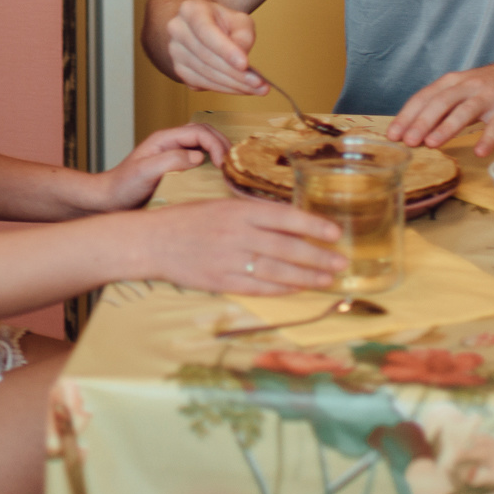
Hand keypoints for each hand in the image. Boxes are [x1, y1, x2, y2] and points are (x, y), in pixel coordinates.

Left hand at [95, 123, 231, 210]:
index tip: (222, 164)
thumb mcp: (145, 171)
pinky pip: (201, 161)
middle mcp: (172, 144)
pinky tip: (218, 178)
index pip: (199, 131)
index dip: (215, 144)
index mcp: (165, 139)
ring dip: (220, 153)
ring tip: (229, 169)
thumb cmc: (123, 186)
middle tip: (232, 165)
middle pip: (206, 133)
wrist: (109, 201)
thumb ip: (170, 160)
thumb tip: (198, 157)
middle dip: (223, 145)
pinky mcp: (178, 169)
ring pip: (205, 145)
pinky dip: (213, 165)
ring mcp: (175, 156)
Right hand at [131, 198, 344, 294]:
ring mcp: (229, 260)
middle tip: (340, 262)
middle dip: (318, 257)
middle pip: (286, 248)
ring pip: (277, 270)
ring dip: (306, 276)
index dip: (313, 226)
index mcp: (238, 210)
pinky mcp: (221, 281)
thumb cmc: (187, 219)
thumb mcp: (221, 204)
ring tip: (327, 279)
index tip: (334, 233)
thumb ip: (253, 213)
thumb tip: (289, 221)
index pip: (285, 217)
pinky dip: (280, 289)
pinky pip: (258, 287)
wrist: (152, 241)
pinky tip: (297, 289)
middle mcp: (237, 234)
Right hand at [163, 0, 265, 94]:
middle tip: (258, 82)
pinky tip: (244, 89)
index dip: (225, 49)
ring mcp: (176, 53)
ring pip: (205, 74)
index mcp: (190, 10)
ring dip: (233, 85)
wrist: (203, 26)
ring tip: (258, 88)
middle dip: (235, 73)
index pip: (206, 31)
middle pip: (206, 56)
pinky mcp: (180, 71)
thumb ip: (243, 34)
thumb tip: (241, 60)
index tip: (245, 64)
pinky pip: (203, 85)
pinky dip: (225, 89)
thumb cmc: (222, 21)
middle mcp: (178, 31)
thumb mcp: (239, 20)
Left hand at [386, 56, 493, 155]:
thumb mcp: (461, 90)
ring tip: (432, 144)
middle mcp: (468, 87)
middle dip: (422, 122)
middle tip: (408, 141)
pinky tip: (480, 152)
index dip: (407, 116)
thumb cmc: (488, 87)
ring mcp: (488, 98)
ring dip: (447, 128)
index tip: (392, 134)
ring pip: (465, 111)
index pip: (424, 97)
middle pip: (441, 103)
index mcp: (452, 82)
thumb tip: (411, 129)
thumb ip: (440, 107)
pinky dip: (488, 139)